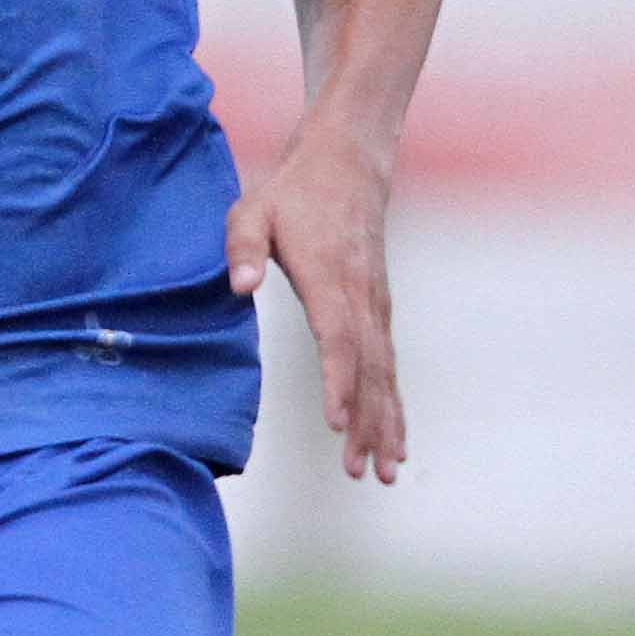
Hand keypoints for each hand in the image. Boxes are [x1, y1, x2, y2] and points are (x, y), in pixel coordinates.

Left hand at [226, 127, 407, 481]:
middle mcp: (362, 298)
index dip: (339, 382)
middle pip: (368, 370)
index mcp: (330, 278)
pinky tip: (395, 439)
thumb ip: (241, 247)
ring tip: (384, 472)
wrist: (348, 164)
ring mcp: (376, 306)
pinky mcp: (379, 311)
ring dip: (386, 424)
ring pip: (385, 374)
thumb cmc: (292, 193)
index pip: (338, 340)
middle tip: (361, 471)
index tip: (337, 422)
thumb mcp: (252, 210)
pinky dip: (392, 404)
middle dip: (366, 423)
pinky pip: (388, 365)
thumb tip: (239, 287)